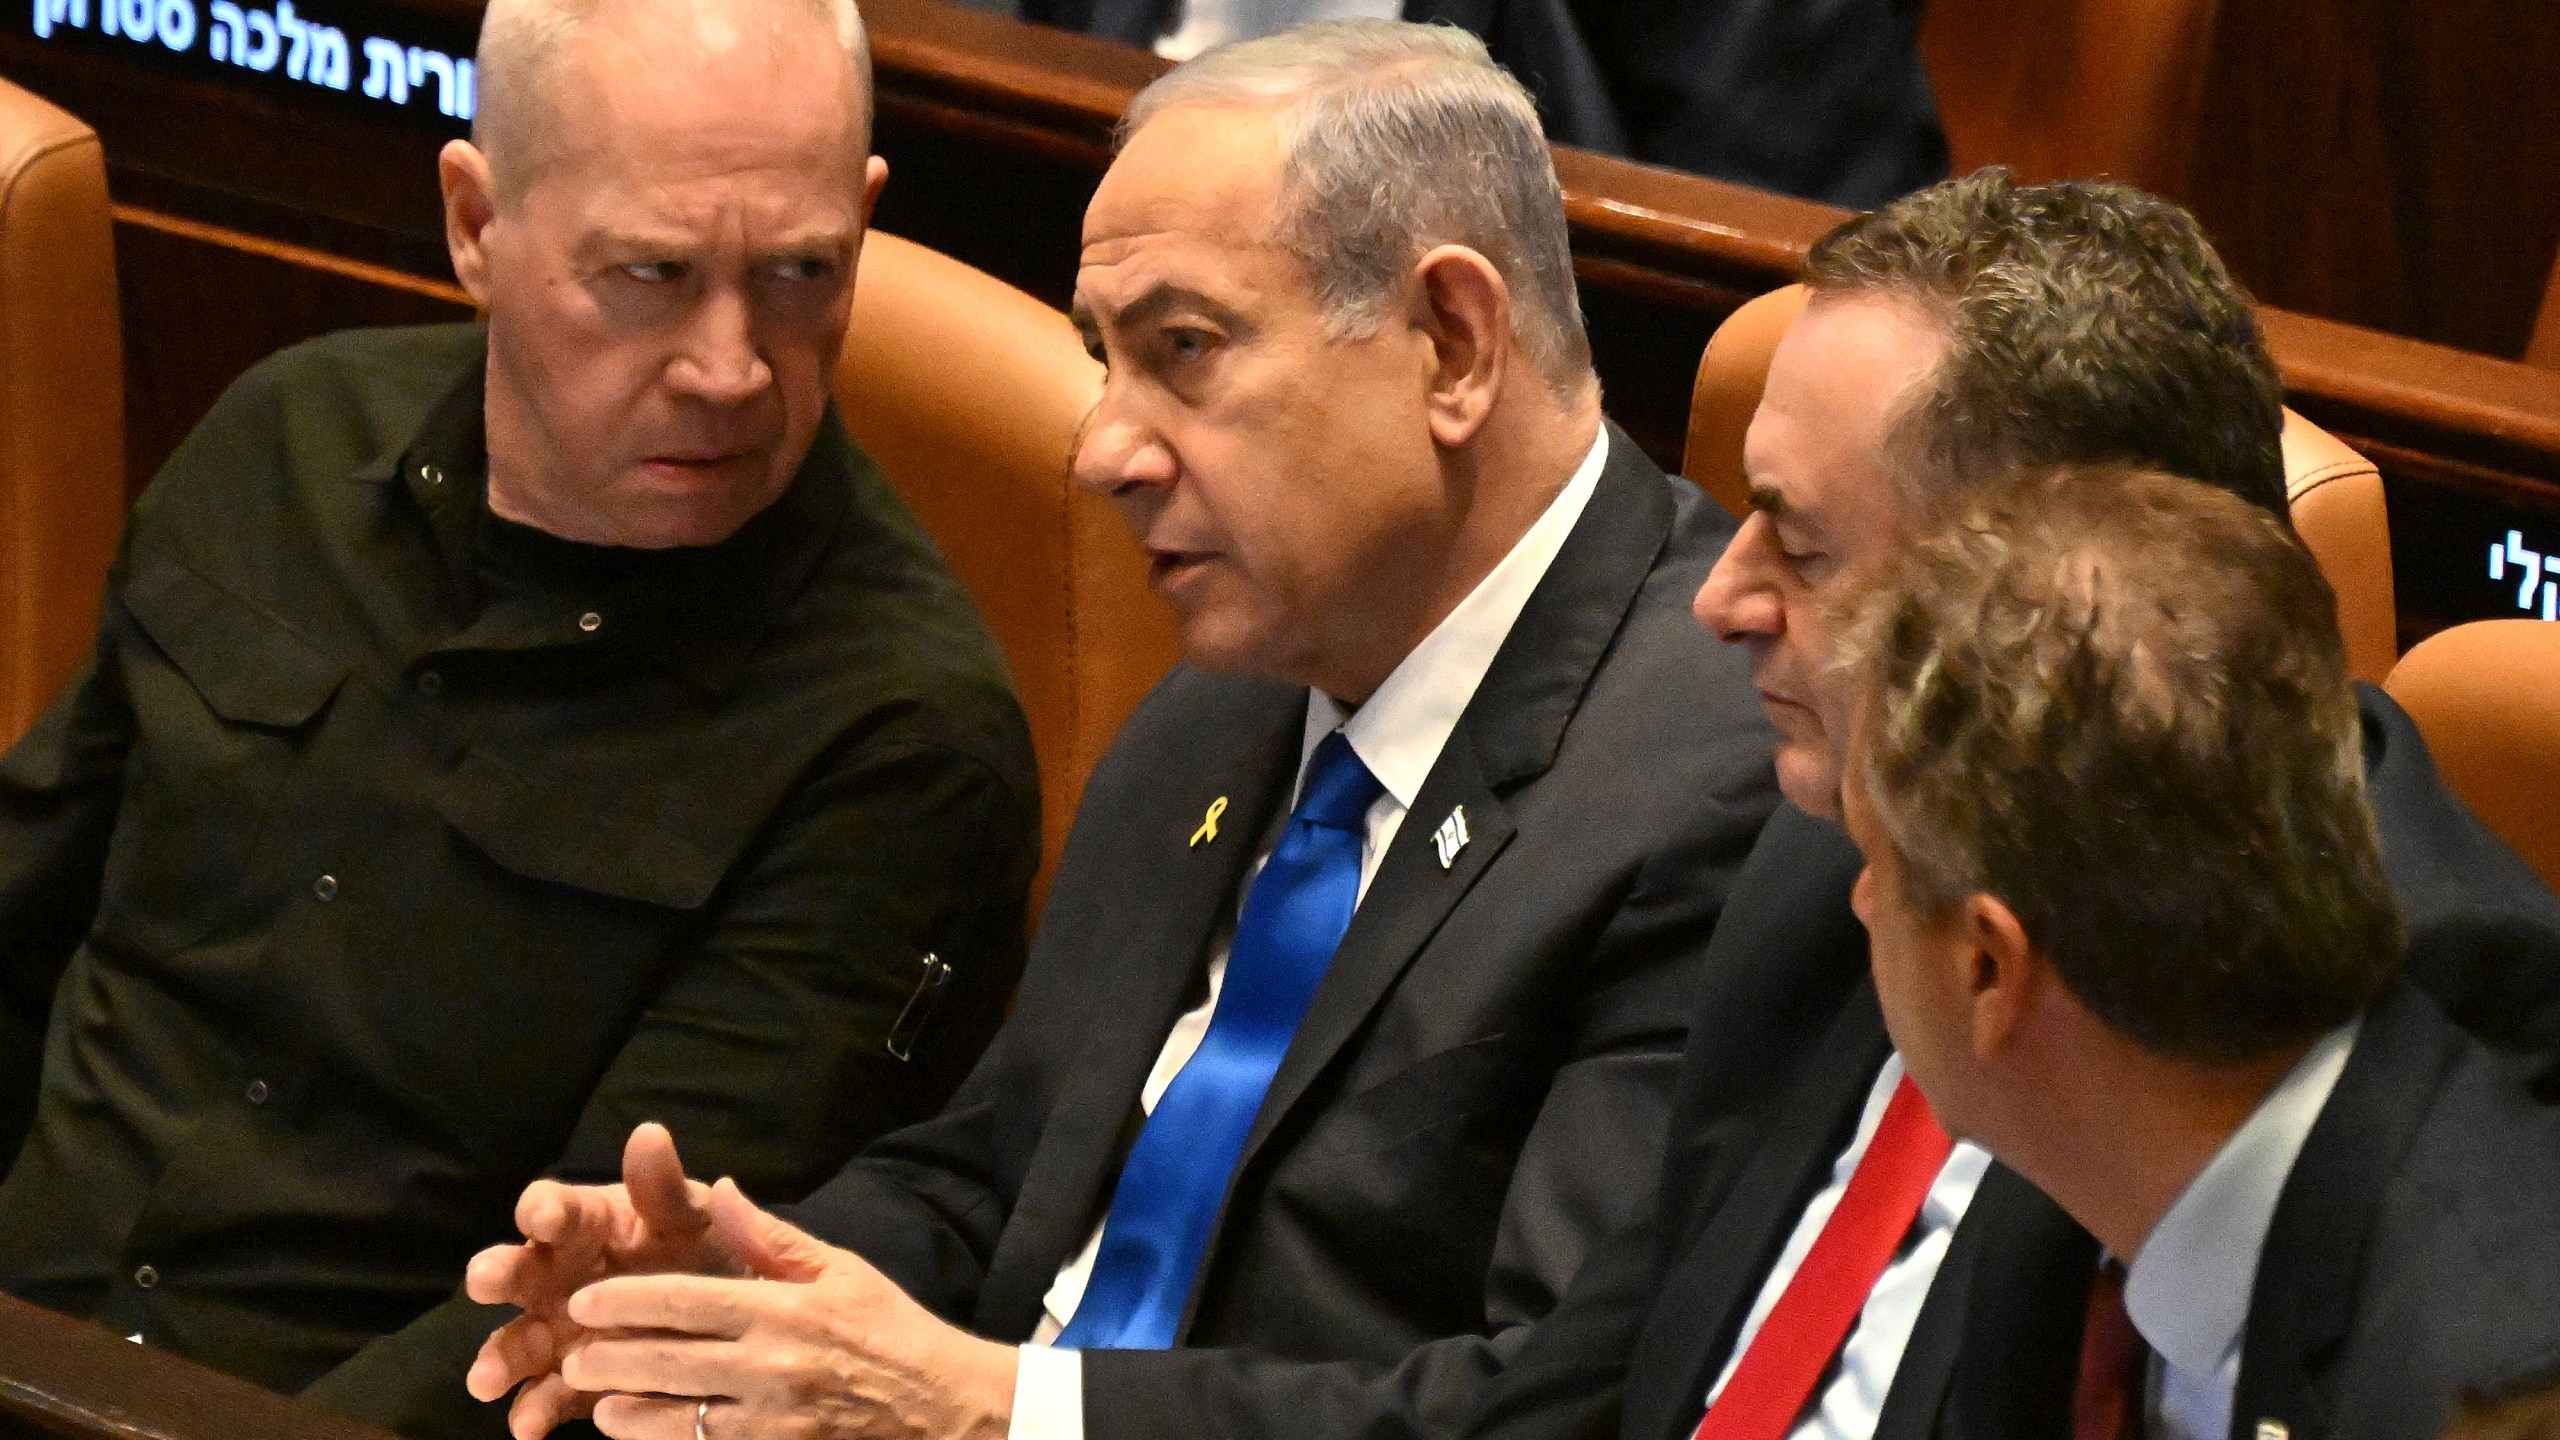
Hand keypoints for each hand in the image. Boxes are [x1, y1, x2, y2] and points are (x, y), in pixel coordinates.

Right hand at [466, 1123, 744, 1438]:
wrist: (724, 1316)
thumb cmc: (700, 1249)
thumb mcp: (691, 1217)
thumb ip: (666, 1187)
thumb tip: (650, 1134)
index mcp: (585, 1225)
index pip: (554, 1208)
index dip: (546, 1208)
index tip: (543, 1215)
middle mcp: (558, 1275)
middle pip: (517, 1271)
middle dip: (497, 1273)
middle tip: (484, 1280)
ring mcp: (557, 1332)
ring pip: (516, 1343)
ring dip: (498, 1359)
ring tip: (486, 1380)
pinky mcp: (570, 1382)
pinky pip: (545, 1398)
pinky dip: (533, 1412)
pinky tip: (529, 1426)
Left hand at [561, 1178, 1018, 1439]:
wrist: (943, 1406)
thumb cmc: (889, 1329)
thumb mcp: (840, 1270)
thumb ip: (771, 1238)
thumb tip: (721, 1191)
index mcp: (784, 1311)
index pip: (683, 1303)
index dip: (623, 1304)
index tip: (584, 1304)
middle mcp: (772, 1367)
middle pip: (666, 1366)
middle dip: (608, 1363)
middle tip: (575, 1357)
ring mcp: (773, 1423)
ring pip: (676, 1423)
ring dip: (628, 1416)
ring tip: (600, 1406)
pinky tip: (647, 1438)